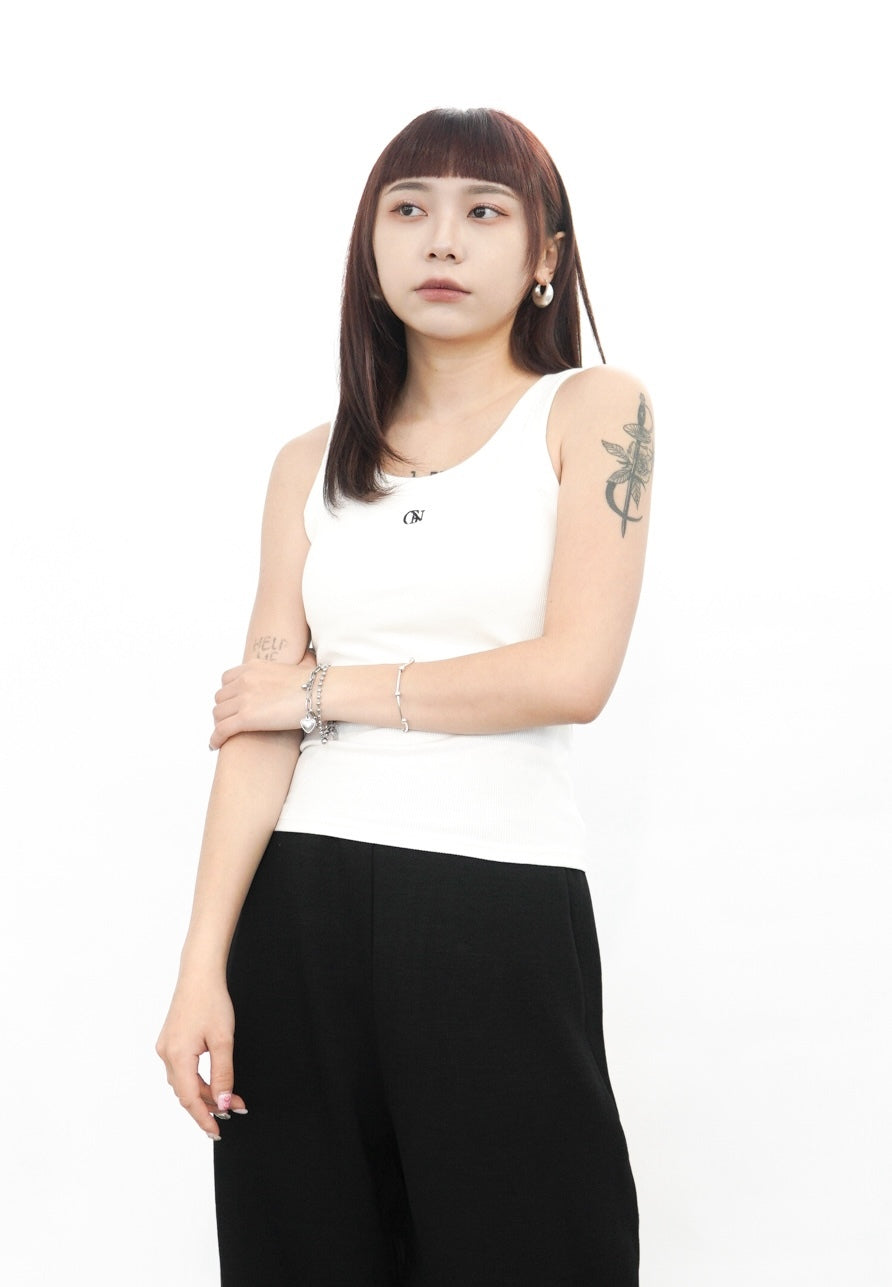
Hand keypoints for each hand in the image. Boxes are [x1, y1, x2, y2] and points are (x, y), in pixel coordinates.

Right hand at [155, 979, 246, 1139]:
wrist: (199, 974)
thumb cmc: (212, 1002)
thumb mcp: (223, 1040)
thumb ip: (223, 1074)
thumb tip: (224, 1103)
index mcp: (177, 1056)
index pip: (189, 1099)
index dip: (204, 1118)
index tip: (217, 1132)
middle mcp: (166, 1055)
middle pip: (186, 1093)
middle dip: (210, 1105)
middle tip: (235, 1109)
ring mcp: (165, 1047)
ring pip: (183, 1082)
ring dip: (204, 1093)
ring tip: (229, 1097)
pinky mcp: (169, 1041)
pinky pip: (181, 1070)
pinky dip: (196, 1080)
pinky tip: (212, 1082)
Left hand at [209, 654, 314, 749]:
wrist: (321, 693)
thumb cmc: (316, 684)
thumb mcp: (293, 668)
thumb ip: (284, 672)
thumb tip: (303, 664)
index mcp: (253, 667)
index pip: (226, 679)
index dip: (227, 694)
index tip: (232, 704)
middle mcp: (244, 680)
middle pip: (220, 698)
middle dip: (223, 710)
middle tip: (230, 722)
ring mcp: (244, 698)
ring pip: (218, 714)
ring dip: (220, 724)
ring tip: (225, 735)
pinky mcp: (246, 717)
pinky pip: (221, 729)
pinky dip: (215, 738)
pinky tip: (215, 745)